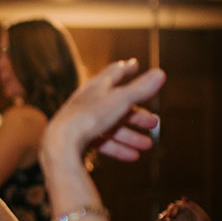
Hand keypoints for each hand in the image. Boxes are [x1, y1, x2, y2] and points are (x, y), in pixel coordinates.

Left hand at [45, 59, 164, 161]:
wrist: (60, 143)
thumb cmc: (88, 117)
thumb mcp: (119, 101)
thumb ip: (140, 89)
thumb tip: (161, 73)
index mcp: (96, 87)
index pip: (113, 73)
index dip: (126, 69)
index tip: (134, 64)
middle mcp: (88, 102)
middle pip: (116, 106)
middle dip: (136, 114)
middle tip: (153, 120)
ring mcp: (82, 121)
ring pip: (111, 127)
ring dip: (131, 135)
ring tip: (148, 144)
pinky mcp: (78, 140)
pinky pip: (102, 143)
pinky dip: (118, 148)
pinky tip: (133, 156)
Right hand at [157, 198, 221, 220]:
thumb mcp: (201, 217)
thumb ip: (193, 208)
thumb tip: (183, 200)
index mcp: (190, 207)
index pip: (179, 204)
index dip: (175, 207)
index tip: (174, 214)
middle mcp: (184, 212)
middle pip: (173, 208)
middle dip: (169, 211)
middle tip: (168, 217)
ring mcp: (180, 219)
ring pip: (169, 214)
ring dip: (164, 215)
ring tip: (160, 219)